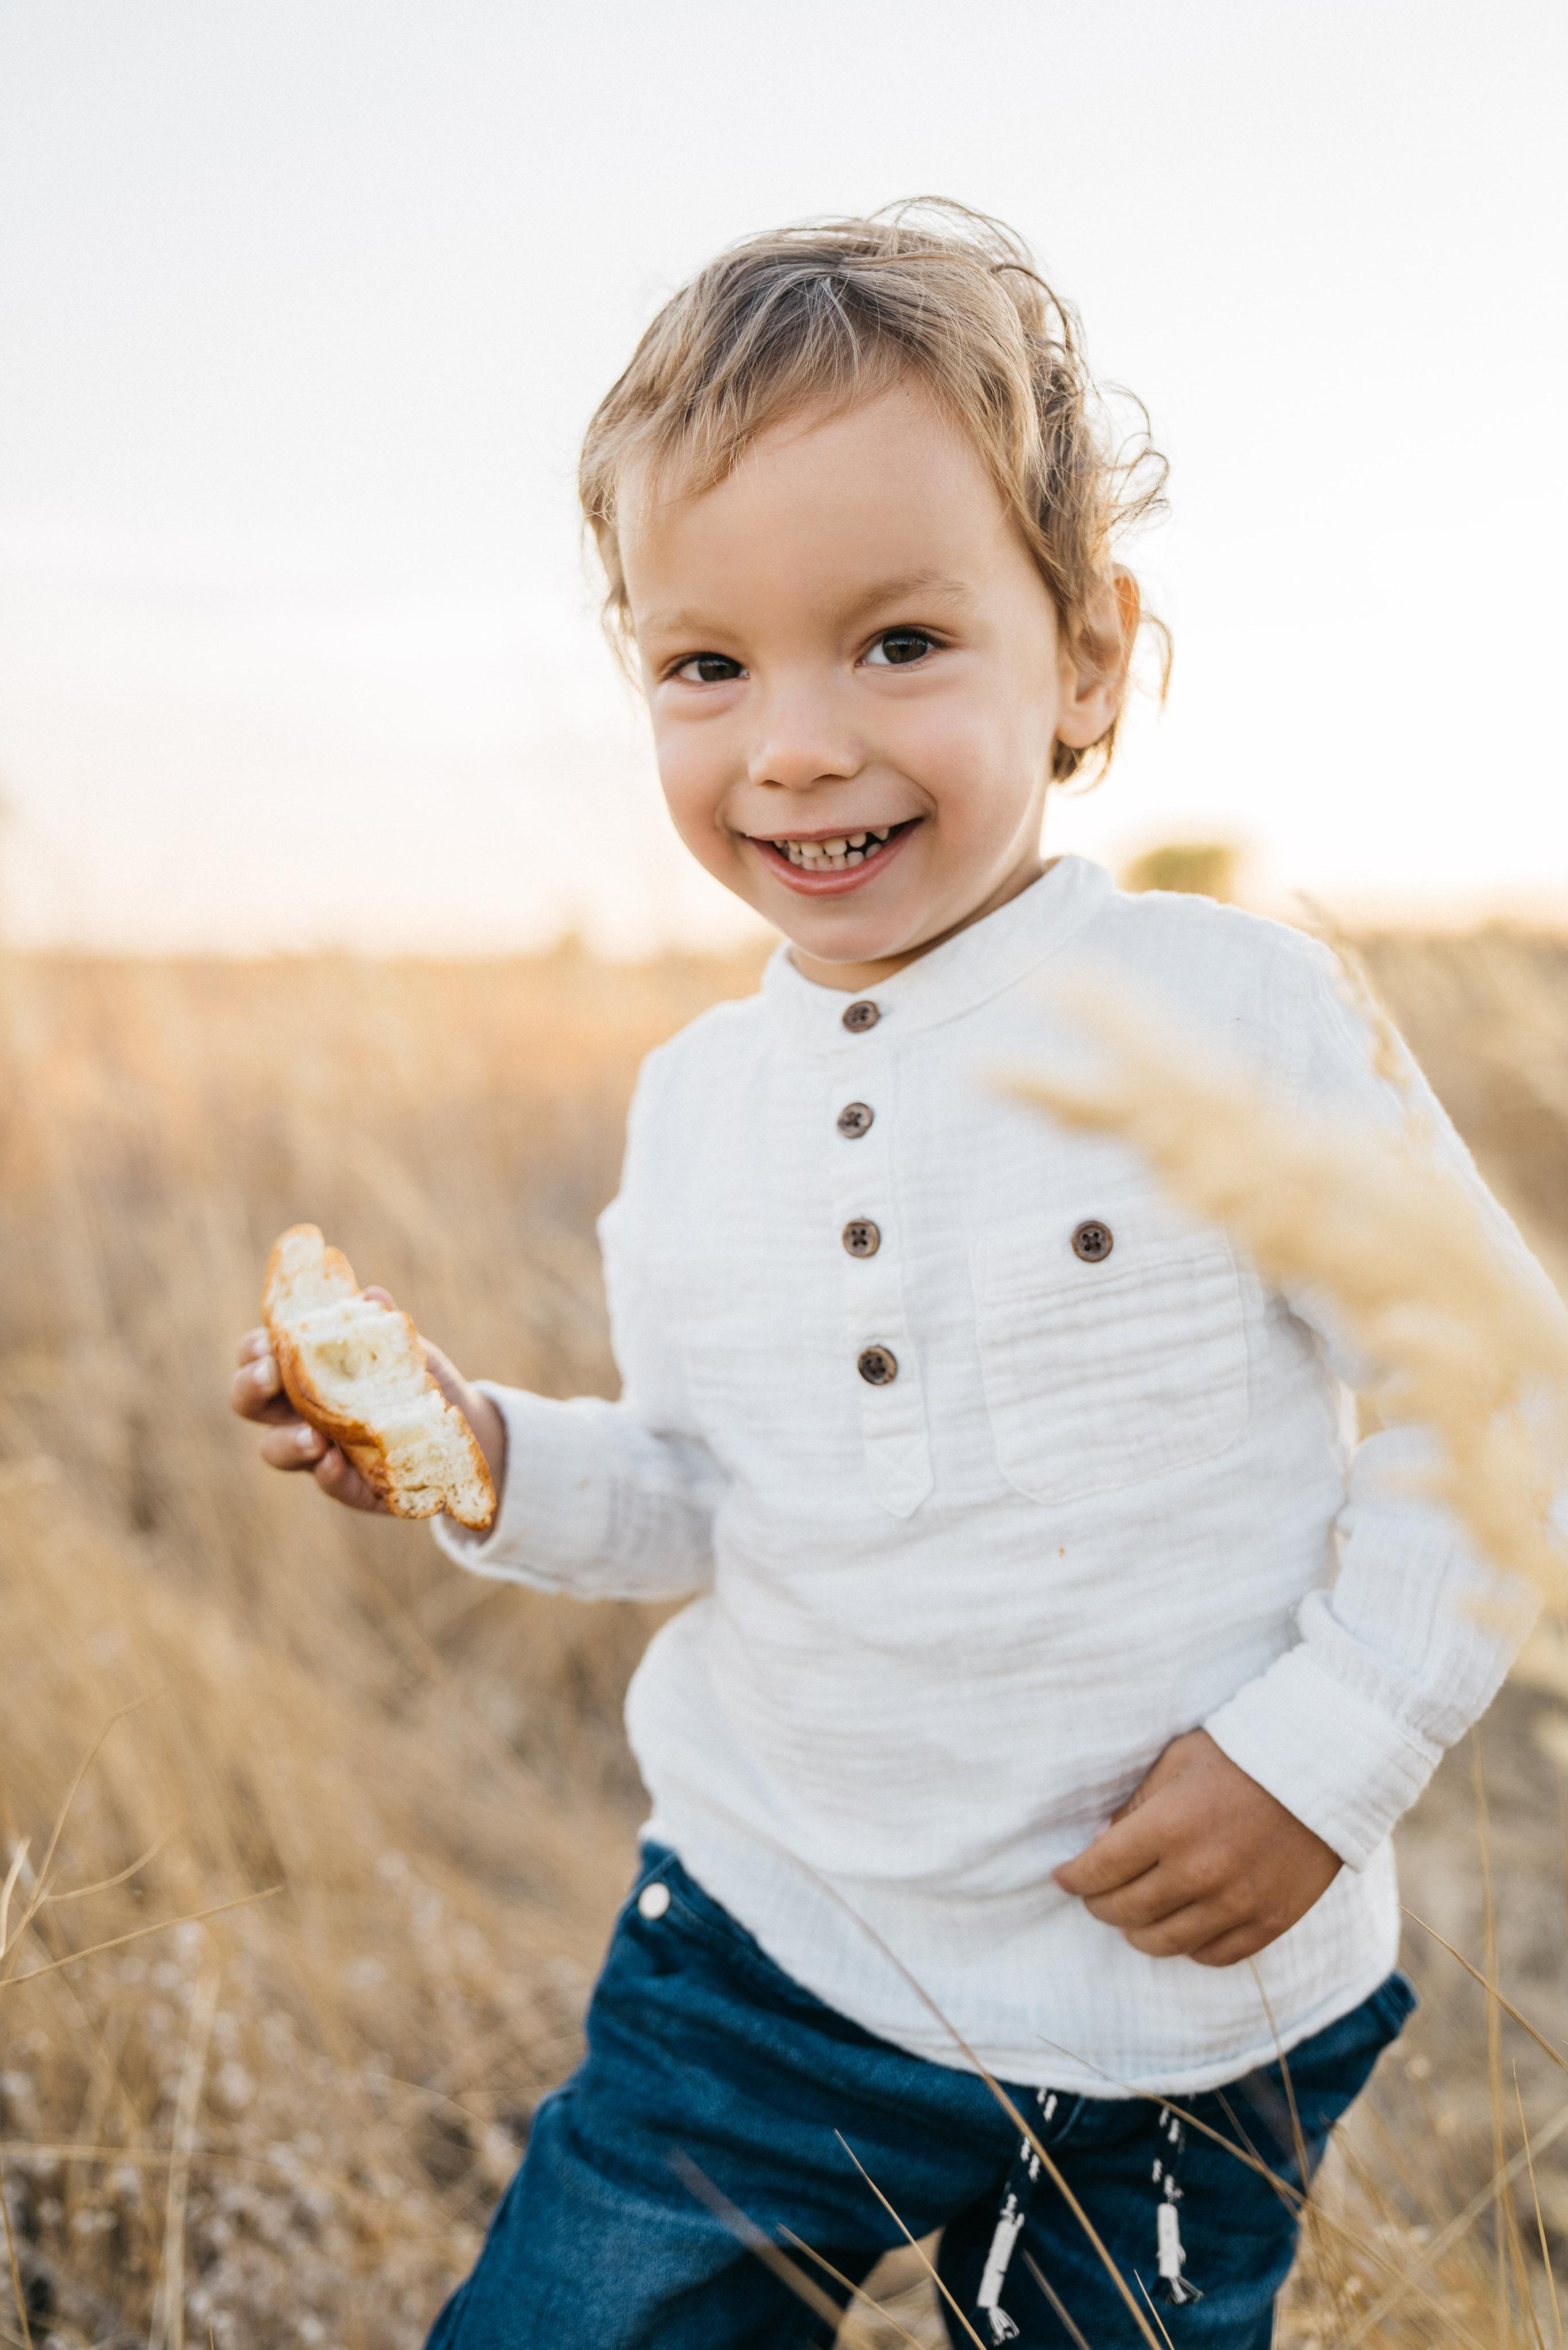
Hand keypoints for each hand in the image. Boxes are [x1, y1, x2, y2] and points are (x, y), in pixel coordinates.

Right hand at [228, 1287, 506, 1516]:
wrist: (460, 1421)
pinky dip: (329, 1475)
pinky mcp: (349, 1483)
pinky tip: (336, 1463)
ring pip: (277, 1450)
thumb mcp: (403, 1348)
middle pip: (248, 1403)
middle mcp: (296, 1410)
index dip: (254, 1350)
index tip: (269, 1342)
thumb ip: (383, 1327)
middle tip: (271, 1377)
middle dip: (251, 1389)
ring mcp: (317, 1450)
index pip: (257, 1356)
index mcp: (300, 1369)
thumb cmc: (413, 1375)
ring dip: (287, 1442)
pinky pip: (330, 1483)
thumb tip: (373, 1295)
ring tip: (312, 1437)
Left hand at [1053, 1729, 1340, 1967]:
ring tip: (1133, 1917)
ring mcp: (1236, 1903)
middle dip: (1099, 1905)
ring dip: (1138, 1932)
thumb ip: (1135, 1807)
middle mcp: (1198, 1872)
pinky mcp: (1269, 1922)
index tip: (1063, 1878)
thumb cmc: (1242, 1755)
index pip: (1099, 1870)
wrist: (1324, 1769)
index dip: (1073, 1878)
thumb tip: (1100, 1842)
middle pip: (1125, 1912)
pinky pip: (1212, 1955)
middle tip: (1095, 1895)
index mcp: (1168, 1827)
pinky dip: (1188, 1946)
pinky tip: (1181, 1927)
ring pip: (1164, 1943)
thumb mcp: (1176, 1763)